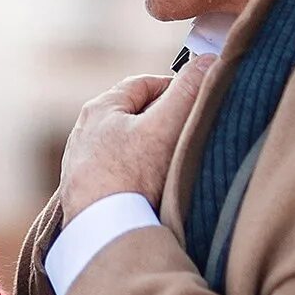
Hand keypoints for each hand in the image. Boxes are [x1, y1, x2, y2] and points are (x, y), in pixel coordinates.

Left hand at [58, 55, 214, 218]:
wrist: (100, 235)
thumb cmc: (128, 178)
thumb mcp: (164, 128)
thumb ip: (188, 92)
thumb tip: (211, 59)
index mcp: (100, 108)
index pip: (145, 84)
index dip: (175, 88)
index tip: (197, 100)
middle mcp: (85, 133)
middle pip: (135, 116)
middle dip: (163, 122)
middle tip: (190, 135)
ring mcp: (83, 166)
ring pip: (126, 148)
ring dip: (150, 153)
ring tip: (174, 167)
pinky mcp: (85, 194)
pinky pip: (118, 176)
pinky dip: (137, 178)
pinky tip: (153, 192)